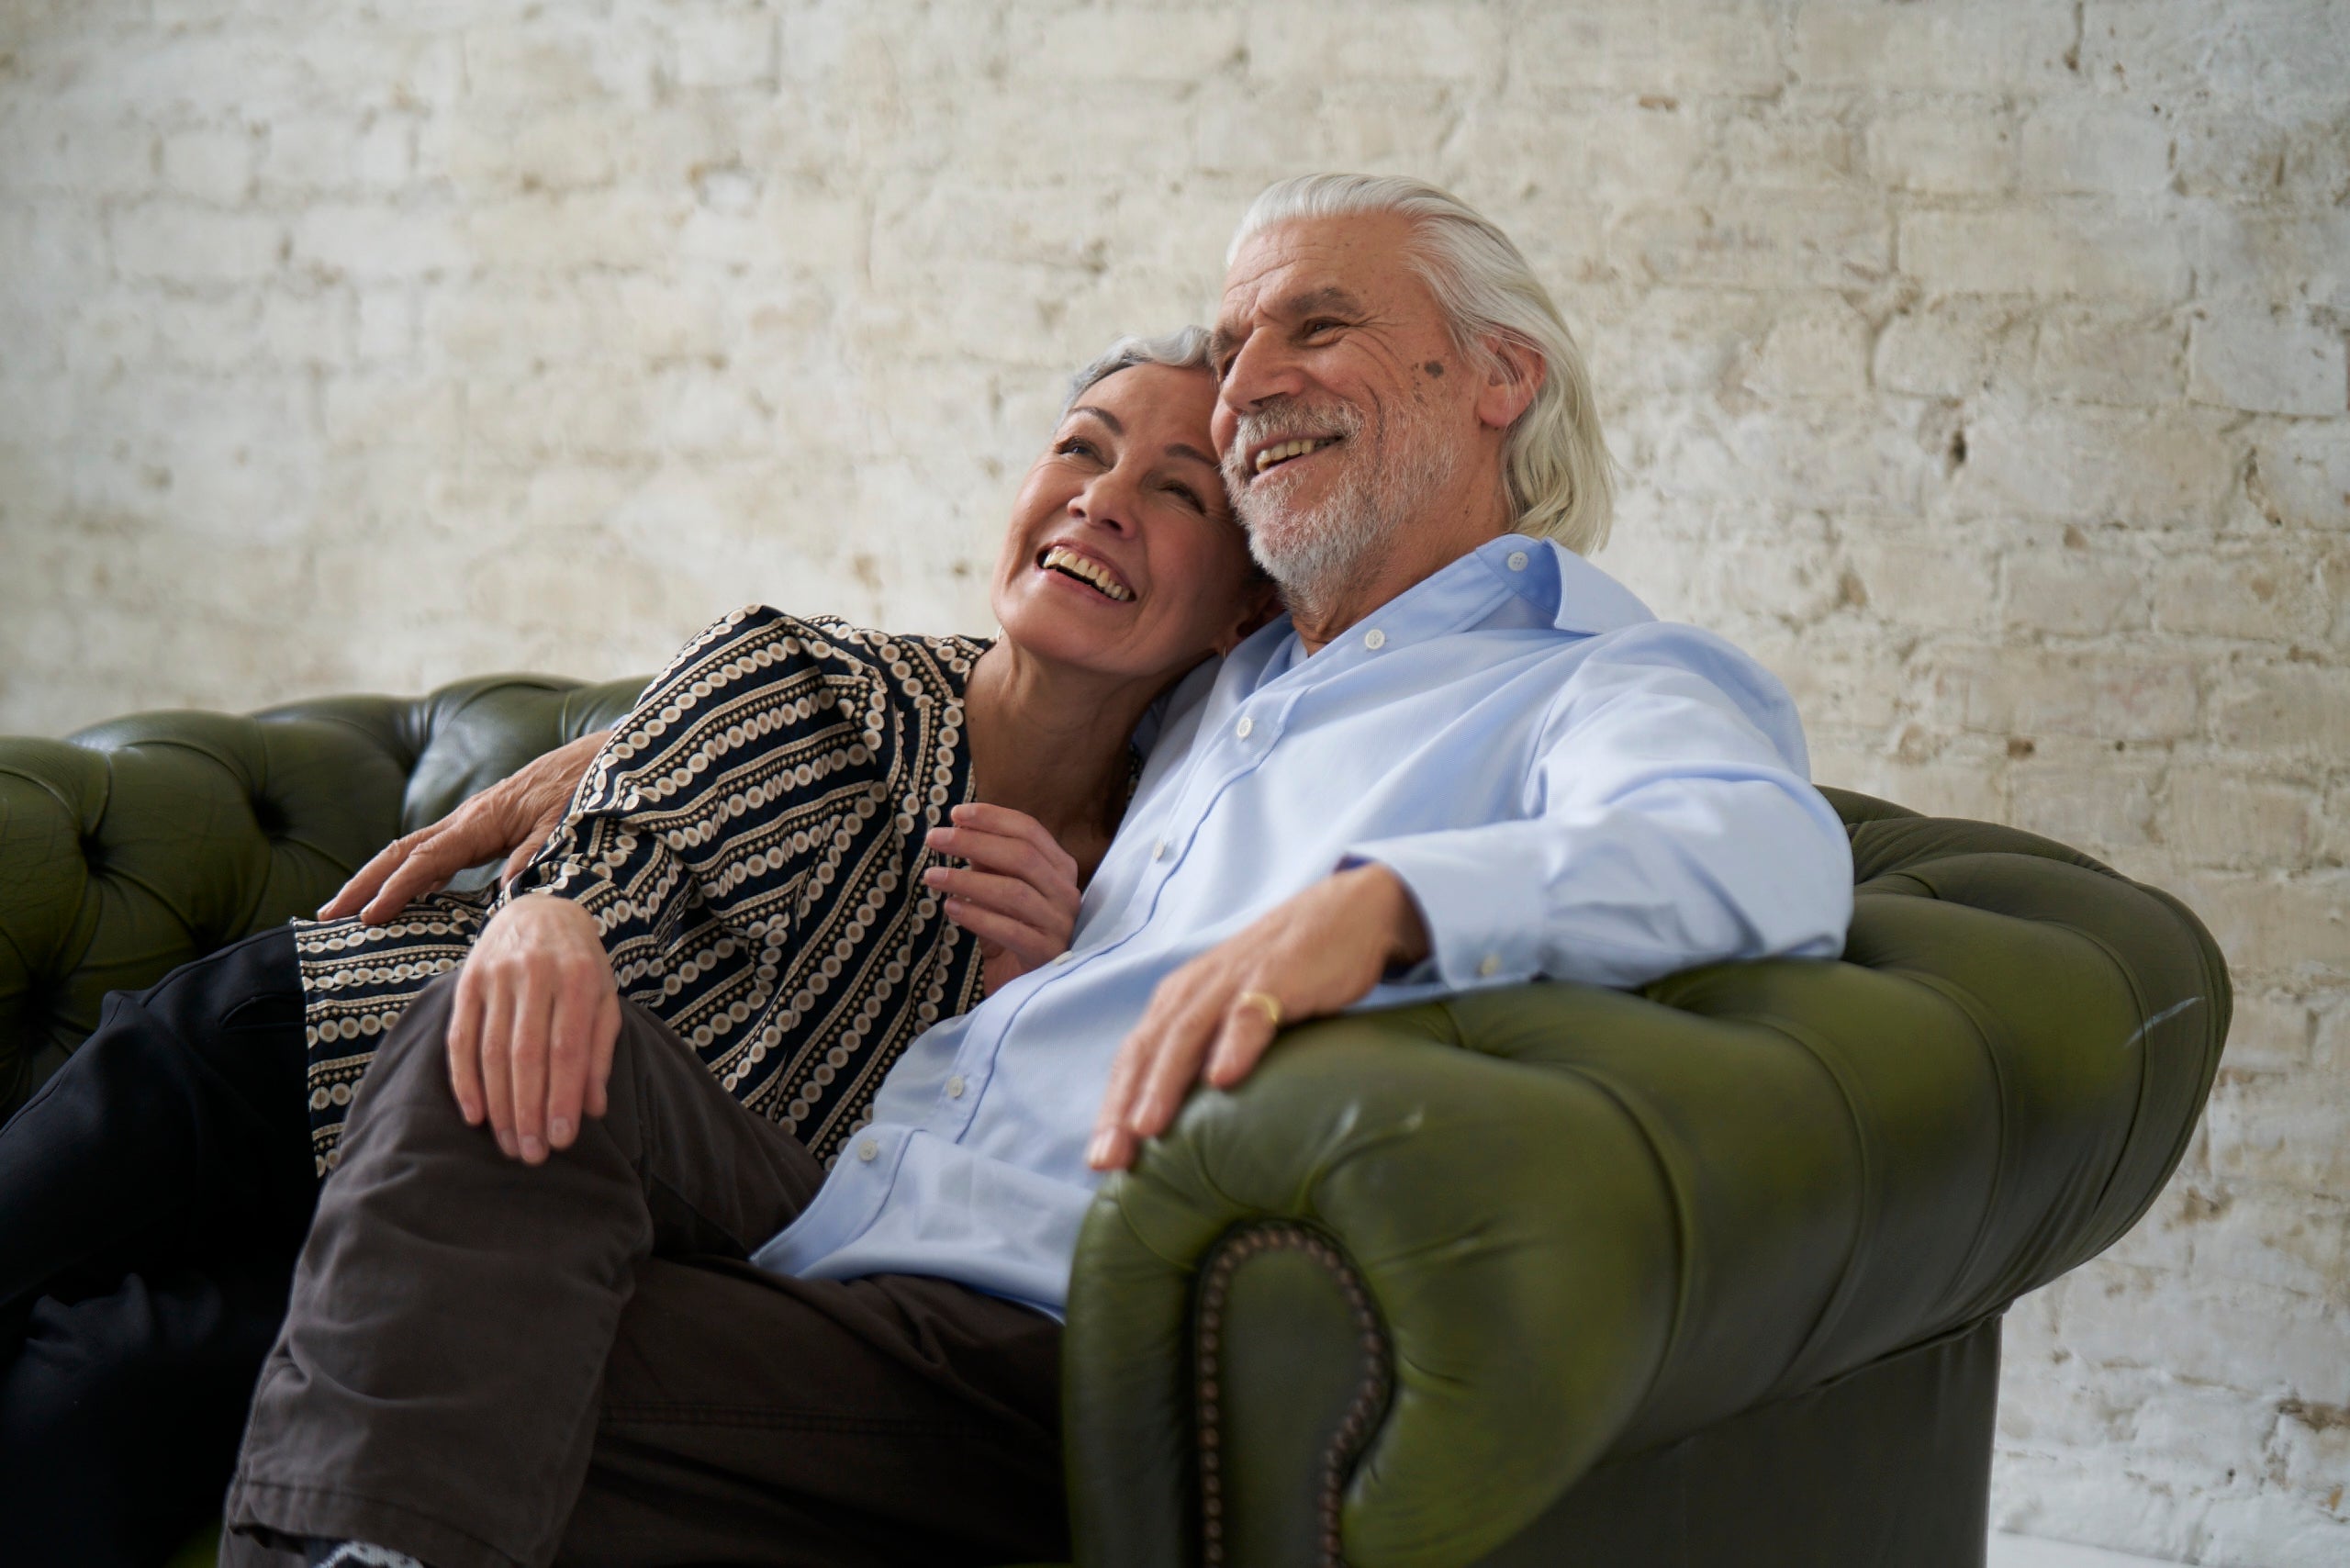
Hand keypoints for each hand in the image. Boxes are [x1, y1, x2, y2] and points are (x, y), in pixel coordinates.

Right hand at [319, 729, 610, 924]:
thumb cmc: (581, 789)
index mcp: (481, 820)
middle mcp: (467, 819)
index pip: (425, 859)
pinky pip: (434, 852)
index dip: (396, 889)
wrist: (596, 757)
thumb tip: (510, 888)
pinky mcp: (482, 825)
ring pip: (411, 850)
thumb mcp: (564, 824)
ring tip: (348, 911)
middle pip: (400, 852)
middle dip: (362, 883)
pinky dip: (409, 874)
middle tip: (327, 916)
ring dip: (376, 878)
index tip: (368, 917)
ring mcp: (471, 821)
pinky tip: (402, 897)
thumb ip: (535, 853)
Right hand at [448, 893, 620, 1163]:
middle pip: (527, 1056)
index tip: (563, 1141)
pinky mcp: (467, 982)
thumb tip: (593, 1108)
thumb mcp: (604, 997)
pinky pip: (460, 1038)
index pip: (568, 1049)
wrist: (539, 911)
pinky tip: (474, 1114)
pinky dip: (465, 1080)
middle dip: (529, 1112)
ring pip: (492, 1052)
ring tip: (509, 1144)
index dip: (563, 1098)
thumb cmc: (581, 965)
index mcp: (578, 978)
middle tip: (532, 1155)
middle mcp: (536, 974)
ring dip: (498, 1105)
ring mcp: (497, 976)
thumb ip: (600, 1049)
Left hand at [922, 804, 1082, 995]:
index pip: (1030, 831)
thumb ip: (988, 863)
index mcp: (1060, 869)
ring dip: (968, 880)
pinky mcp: (1046, 954)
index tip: (955, 814)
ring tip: (933, 876)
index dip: (992, 818)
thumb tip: (961, 830)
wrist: (1028, 986)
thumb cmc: (1013, 931)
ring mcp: (1060, 924)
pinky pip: (1010, 930)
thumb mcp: (1000, 892)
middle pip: (1021, 856)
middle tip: (935, 838)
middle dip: (974, 842)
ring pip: (1014, 892)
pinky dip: (978, 917)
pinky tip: (952, 908)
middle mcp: (1066, 893)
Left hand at [1087, 863, 1430, 1171]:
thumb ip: (1211, 1054)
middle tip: (1108, 1159)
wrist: (1349, 913)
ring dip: (1164, 1082)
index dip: (1112, 1107)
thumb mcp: (1235, 1012)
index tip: (1099, 1161)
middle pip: (1147, 1050)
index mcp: (1179, 1001)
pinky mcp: (1277, 976)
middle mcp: (1195, 990)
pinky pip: (1252, 1012)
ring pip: (1187, 1034)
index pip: (1133, 1058)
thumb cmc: (1285, 975)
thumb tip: (1191, 1125)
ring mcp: (1234, 981)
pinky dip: (1235, 1044)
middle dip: (1123, 1106)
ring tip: (1148, 1129)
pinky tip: (1225, 1077)